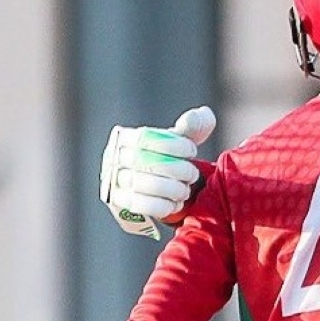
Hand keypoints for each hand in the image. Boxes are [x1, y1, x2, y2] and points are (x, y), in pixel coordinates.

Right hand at [99, 106, 215, 239]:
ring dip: (174, 189)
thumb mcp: (178, 144)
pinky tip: (175, 204)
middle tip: (193, 175)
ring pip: (145, 184)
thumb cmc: (168, 164)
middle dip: (178, 169)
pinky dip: (164, 206)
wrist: (154, 197)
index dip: (175, 144)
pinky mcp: (119, 204)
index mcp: (126, 138)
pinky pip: (142, 206)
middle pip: (146, 161)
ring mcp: (114, 181)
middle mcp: (114, 157)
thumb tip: (205, 114)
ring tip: (185, 190)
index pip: (147, 137)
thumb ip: (192, 128)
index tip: (192, 150)